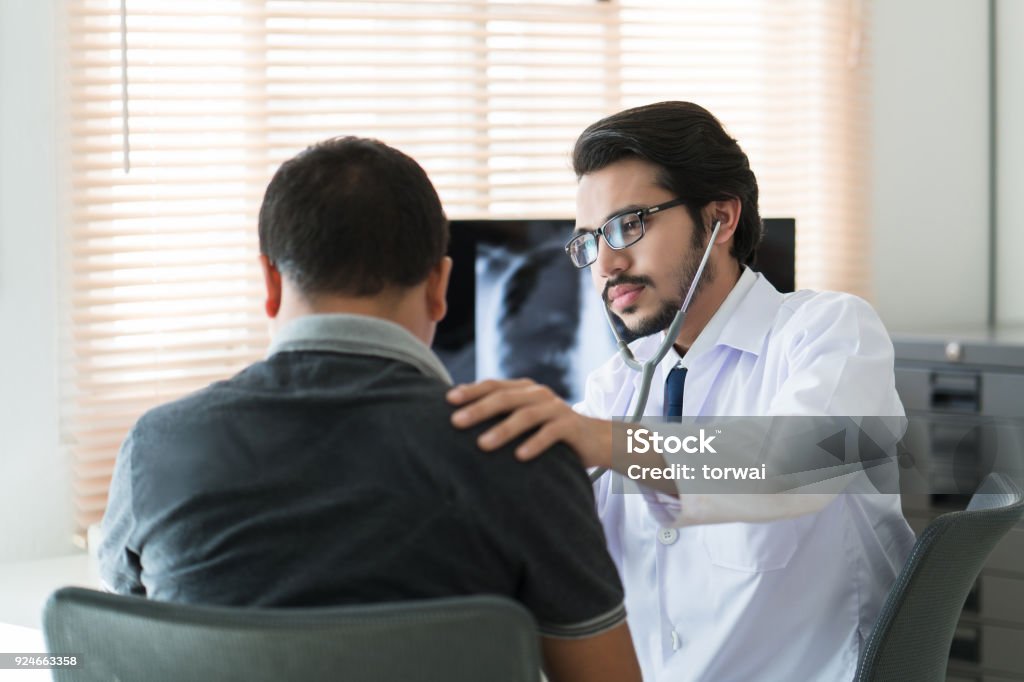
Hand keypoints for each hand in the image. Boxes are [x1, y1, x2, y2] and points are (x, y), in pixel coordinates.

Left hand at [447, 378, 611, 467]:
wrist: (595, 439)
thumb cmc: (549, 431)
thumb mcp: (524, 420)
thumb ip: (500, 416)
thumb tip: (458, 421)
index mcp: (524, 389)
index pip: (493, 386)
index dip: (471, 391)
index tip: (447, 400)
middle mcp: (538, 394)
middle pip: (505, 398)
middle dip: (478, 409)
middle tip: (455, 422)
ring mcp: (556, 408)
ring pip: (526, 415)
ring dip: (503, 429)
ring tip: (482, 445)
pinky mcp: (571, 425)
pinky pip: (551, 433)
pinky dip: (535, 443)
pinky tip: (519, 456)